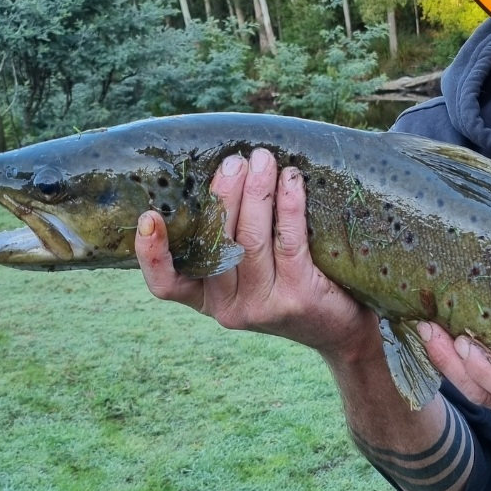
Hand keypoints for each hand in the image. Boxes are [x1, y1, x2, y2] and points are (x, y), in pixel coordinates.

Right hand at [135, 148, 379, 362]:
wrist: (341, 330)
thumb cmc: (292, 287)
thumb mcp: (252, 274)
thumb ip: (229, 242)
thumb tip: (224, 173)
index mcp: (208, 300)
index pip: (166, 285)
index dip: (152, 254)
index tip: (149, 216)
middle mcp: (229, 308)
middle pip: (214, 243)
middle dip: (223, 193)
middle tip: (236, 160)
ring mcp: (262, 306)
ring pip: (250, 239)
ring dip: (256, 191)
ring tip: (263, 159)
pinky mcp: (297, 297)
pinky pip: (287, 241)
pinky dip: (288, 204)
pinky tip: (292, 180)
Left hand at [415, 322, 490, 445]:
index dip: (488, 369)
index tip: (466, 341)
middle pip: (485, 395)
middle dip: (453, 363)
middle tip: (428, 327)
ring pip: (480, 397)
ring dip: (450, 366)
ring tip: (428, 332)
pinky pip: (485, 395)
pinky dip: (463, 372)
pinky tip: (446, 347)